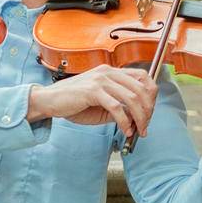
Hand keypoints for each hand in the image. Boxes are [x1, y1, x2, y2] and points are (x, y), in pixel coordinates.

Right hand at [30, 64, 156, 139]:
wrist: (50, 101)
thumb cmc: (74, 103)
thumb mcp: (102, 103)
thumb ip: (120, 106)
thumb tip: (138, 117)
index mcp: (111, 71)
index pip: (143, 76)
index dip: (151, 94)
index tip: (150, 111)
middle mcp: (108, 72)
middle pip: (141, 89)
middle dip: (148, 110)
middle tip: (146, 125)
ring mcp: (100, 80)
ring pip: (132, 98)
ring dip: (140, 118)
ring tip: (139, 131)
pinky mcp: (92, 91)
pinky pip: (116, 107)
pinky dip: (124, 122)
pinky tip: (125, 130)